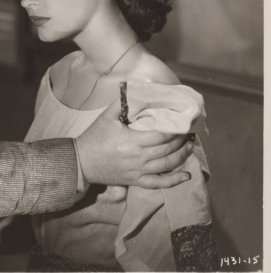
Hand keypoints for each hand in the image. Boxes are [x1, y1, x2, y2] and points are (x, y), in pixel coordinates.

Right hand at [75, 99, 192, 188]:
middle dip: (181, 139)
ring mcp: (138, 171)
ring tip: (189, 145)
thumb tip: (136, 88)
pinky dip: (174, 181)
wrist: (82, 161)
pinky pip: (159, 183)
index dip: (176, 128)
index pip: (162, 135)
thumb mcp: (106, 117)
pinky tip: (187, 176)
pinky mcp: (136, 181)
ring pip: (167, 165)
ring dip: (182, 155)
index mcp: (132, 140)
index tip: (183, 121)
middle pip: (168, 149)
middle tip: (189, 131)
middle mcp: (138, 157)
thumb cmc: (94, 137)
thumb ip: (122, 103)